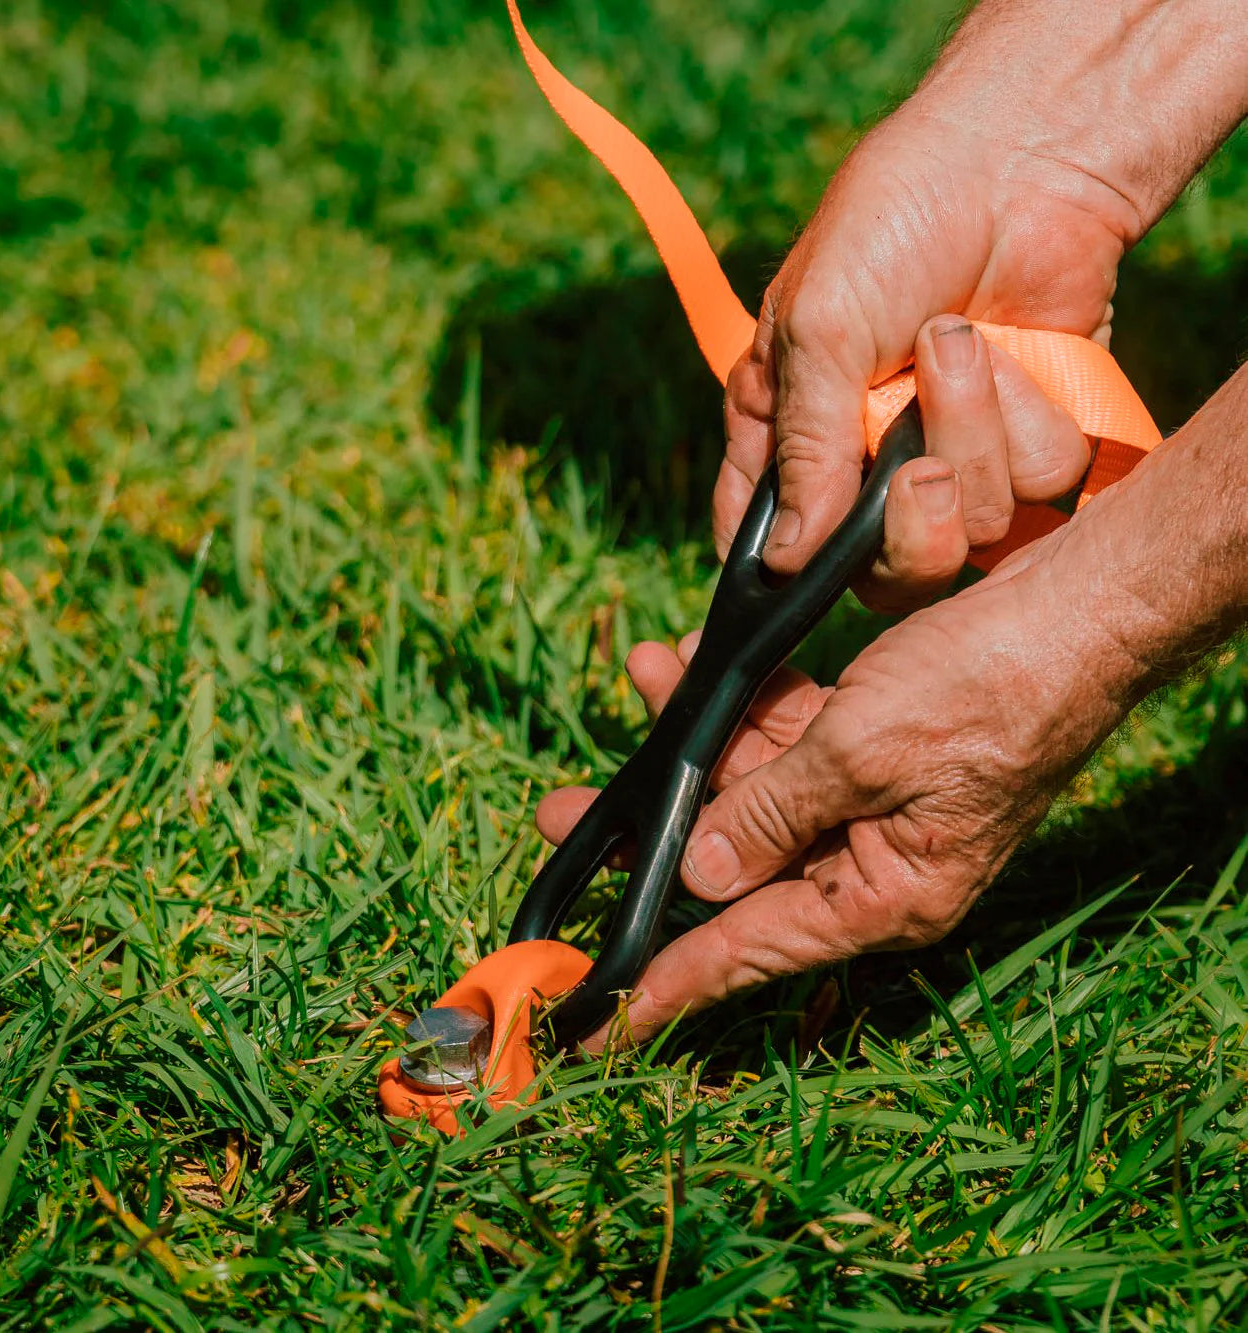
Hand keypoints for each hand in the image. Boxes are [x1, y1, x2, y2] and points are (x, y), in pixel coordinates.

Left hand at [536, 532, 1137, 1046]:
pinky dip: (748, 702)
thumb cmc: (988, 693)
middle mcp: (867, 863)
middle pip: (730, 861)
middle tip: (560, 814)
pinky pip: (786, 736)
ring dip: (693, 738)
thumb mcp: (860, 755)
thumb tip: (697, 873)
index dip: (664, 984)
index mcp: (878, 897)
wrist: (1076, 615)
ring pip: (749, 786)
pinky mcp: (867, 748)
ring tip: (645, 674)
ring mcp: (866, 804)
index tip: (592, 1021)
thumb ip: (768, 815)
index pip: (747, 953)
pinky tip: (702, 660)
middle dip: (648, 826)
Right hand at [719, 101, 1138, 606]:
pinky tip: (1015, 351)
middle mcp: (866, 466)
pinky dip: (1031, 416)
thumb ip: (805, 452)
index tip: (803, 577)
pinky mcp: (1028, 444)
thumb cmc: (890, 226)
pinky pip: (1042, 486)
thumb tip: (785, 562)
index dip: (781, 579)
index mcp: (788, 439)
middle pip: (882, 576)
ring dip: (972, 433)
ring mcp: (952, 460)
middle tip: (917, 468)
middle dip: (909, 532)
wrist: (1021, 161)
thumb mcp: (818, 330)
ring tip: (959, 344)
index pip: (764, 545)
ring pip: (971, 530)